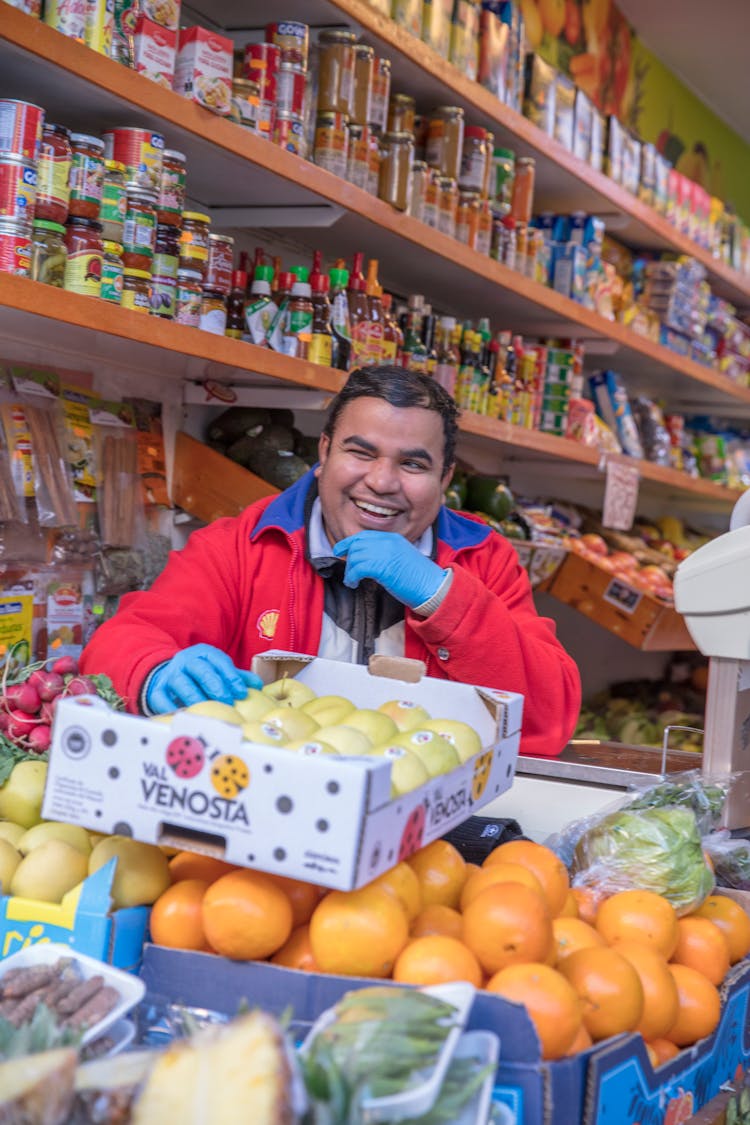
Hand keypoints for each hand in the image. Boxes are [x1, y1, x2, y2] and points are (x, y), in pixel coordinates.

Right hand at [146, 644, 262, 712]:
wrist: (168, 676)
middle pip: (200, 669)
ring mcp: (170, 675)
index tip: (241, 693)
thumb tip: (257, 685)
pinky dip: (170, 707)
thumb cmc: (201, 675)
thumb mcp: (218, 671)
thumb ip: (236, 677)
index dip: (231, 677)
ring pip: (181, 683)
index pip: (219, 661)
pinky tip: (183, 715)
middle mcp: (185, 661)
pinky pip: (161, 698)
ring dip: (195, 696)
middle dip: (215, 685)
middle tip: (227, 701)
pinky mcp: (157, 690)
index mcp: (203, 654)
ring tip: (207, 709)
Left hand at [332, 531, 447, 608]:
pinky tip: (354, 584)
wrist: (434, 587)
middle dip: (347, 557)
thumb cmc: (420, 578)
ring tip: (351, 582)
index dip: (349, 542)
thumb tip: (367, 562)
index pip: (365, 535)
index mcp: (394, 538)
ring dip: (349, 571)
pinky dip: (352, 577)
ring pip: (355, 557)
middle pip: (357, 544)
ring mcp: (385, 553)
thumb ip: (386, 555)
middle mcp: (388, 542)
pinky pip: (358, 568)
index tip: (340, 550)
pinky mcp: (382, 567)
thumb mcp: (402, 558)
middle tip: (347, 571)